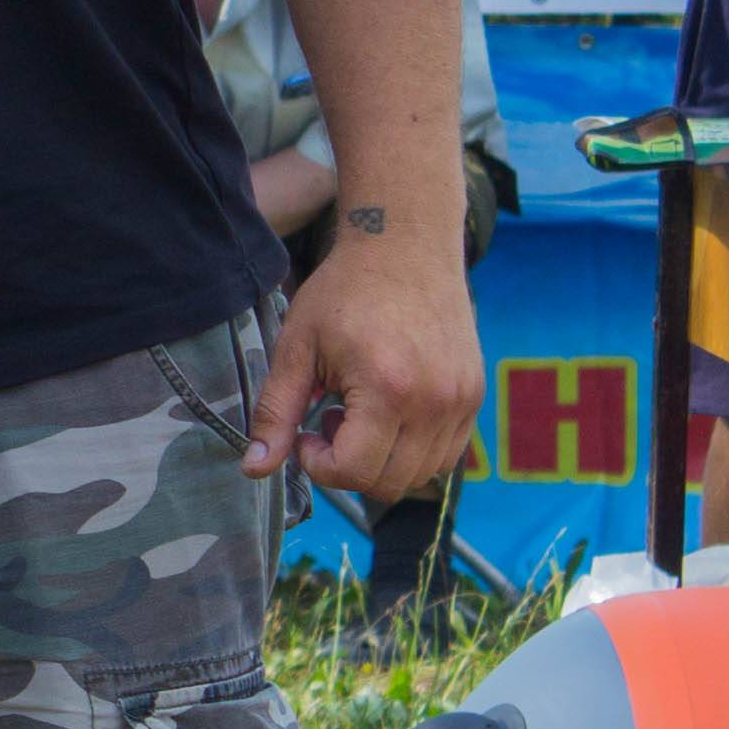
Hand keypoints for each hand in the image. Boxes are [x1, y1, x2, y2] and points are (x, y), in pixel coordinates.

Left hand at [241, 228, 480, 502]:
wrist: (405, 244)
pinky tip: (389, 411)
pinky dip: (413, 451)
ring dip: (383, 461)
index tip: (306, 430)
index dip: (318, 464)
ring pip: (420, 476)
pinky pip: (446, 456)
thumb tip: (253, 468)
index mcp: (388, 388)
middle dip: (349, 466)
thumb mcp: (297, 347)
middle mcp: (435, 401)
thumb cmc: (346, 290)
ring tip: (360, 412)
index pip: (354, 472)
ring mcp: (461, 401)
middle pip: (388, 484)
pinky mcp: (474, 396)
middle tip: (329, 419)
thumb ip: (275, 412)